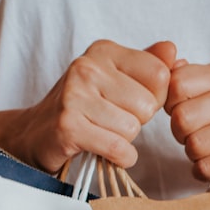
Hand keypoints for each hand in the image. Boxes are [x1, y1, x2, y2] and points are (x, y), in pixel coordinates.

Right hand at [13, 40, 175, 172]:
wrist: (36, 134)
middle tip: (111, 121)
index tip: (130, 103)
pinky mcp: (68, 127)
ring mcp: (75, 96)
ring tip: (101, 132)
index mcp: (104, 51)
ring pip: (132, 129)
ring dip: (124, 140)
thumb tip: (173, 51)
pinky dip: (119, 158)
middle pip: (147, 105)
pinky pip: (118, 148)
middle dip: (137, 121)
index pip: (159, 74)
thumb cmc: (83, 106)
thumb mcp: (115, 78)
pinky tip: (103, 150)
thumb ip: (147, 63)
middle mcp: (87, 67)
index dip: (154, 97)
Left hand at [164, 61, 209, 184]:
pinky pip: (206, 167)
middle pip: (182, 117)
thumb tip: (164, 51)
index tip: (184, 112)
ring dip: (193, 155)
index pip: (176, 84)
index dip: (170, 106)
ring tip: (208, 150)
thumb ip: (179, 74)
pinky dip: (203, 171)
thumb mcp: (203, 94)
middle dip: (181, 134)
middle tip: (196, 136)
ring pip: (194, 145)